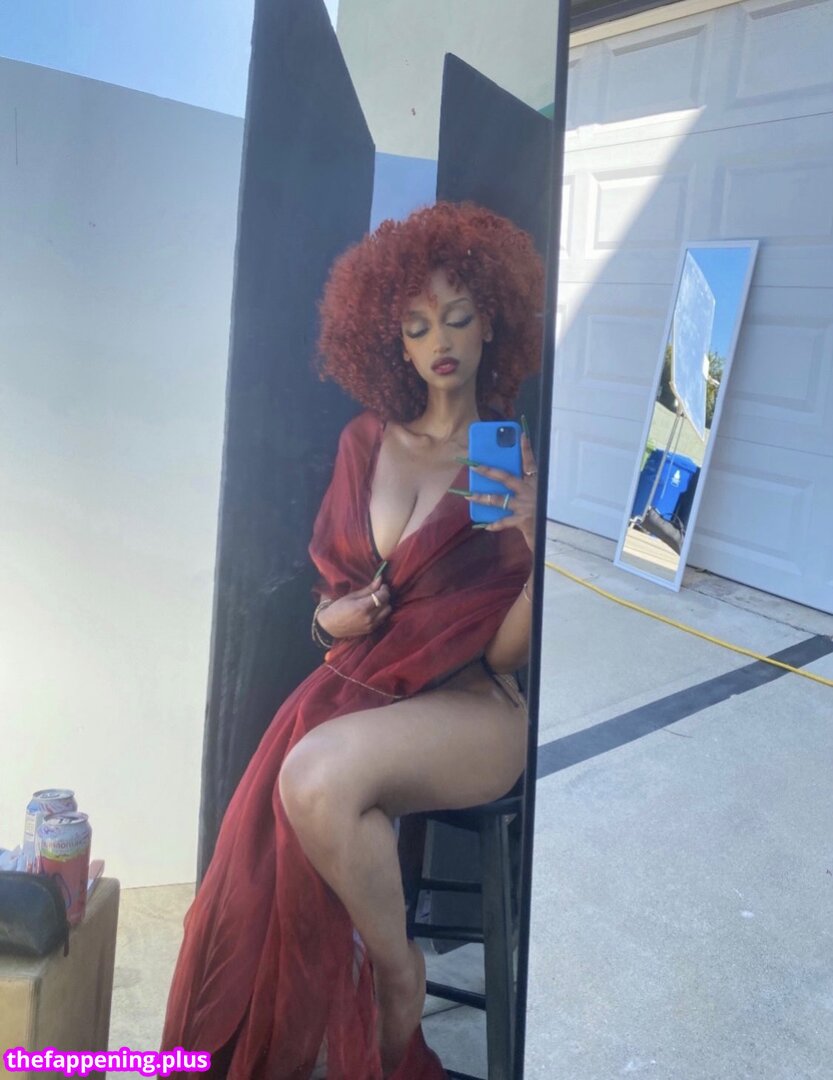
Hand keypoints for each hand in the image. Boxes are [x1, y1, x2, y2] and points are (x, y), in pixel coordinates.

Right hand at [316, 579, 391, 639]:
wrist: (330, 625)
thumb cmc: (338, 607)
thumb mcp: (352, 596)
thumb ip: (368, 589)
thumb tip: (380, 579)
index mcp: (363, 608)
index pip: (383, 597)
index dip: (384, 589)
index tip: (382, 585)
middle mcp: (369, 618)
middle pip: (387, 604)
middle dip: (385, 596)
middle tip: (378, 591)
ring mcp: (371, 626)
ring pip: (387, 612)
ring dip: (384, 605)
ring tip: (376, 600)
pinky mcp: (371, 630)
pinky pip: (383, 619)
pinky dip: (381, 613)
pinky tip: (373, 609)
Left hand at [451, 432, 537, 551]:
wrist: (554, 529)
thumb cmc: (545, 511)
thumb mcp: (539, 493)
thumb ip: (527, 484)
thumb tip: (509, 474)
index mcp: (535, 482)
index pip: (530, 462)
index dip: (526, 448)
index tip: (521, 435)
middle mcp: (529, 491)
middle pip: (506, 477)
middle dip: (489, 471)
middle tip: (474, 466)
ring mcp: (524, 505)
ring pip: (498, 499)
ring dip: (483, 498)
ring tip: (470, 496)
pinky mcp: (522, 520)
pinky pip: (504, 521)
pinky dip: (495, 524)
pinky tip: (486, 525)